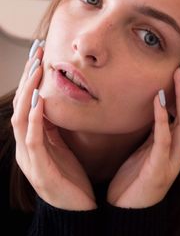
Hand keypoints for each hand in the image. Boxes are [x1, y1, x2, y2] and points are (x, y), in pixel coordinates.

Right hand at [11, 46, 95, 210]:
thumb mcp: (61, 145)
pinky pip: (33, 139)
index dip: (31, 78)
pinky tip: (39, 100)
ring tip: (36, 69)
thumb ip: (53, 126)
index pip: (28, 102)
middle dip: (28, 77)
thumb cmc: (70, 174)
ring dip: (28, 92)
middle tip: (36, 52)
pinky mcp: (39, 169)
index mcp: (32, 138)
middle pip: (21, 104)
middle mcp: (26, 145)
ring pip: (21, 118)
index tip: (40, 54)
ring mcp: (30, 158)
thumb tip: (54, 102)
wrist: (77, 208)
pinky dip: (34, 118)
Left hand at [107, 51, 179, 208]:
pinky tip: (159, 100)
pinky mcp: (159, 168)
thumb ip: (157, 128)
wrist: (128, 208)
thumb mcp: (147, 146)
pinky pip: (164, 139)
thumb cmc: (137, 175)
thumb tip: (158, 106)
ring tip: (179, 73)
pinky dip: (163, 119)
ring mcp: (173, 158)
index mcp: (176, 141)